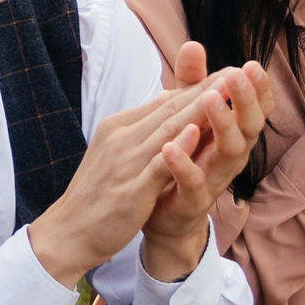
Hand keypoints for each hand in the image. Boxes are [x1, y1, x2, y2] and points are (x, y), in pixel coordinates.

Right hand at [27, 57, 249, 287]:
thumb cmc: (95, 194)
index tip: (227, 74)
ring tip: (226, 90)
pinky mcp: (131, 191)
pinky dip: (177, 148)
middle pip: (169, 110)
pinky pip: (158, 165)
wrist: (67, 233)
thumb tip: (165, 106)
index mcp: (118, 128)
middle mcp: (121, 139)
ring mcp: (125, 164)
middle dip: (205, 89)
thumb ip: (140, 130)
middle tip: (237, 72)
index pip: (164, 103)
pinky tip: (197, 134)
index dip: (197, 87)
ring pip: (167, 131)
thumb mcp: (115, 153)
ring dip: (198, 109)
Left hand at [140, 56, 273, 276]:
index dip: (259, 89)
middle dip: (246, 99)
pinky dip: (184, 164)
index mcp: (234, 133)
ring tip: (209, 99)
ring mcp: (215, 178)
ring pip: (230, 152)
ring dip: (222, 123)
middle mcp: (231, 155)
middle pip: (250, 126)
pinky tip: (171, 147)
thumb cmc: (182, 157)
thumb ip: (190, 83)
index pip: (256, 108)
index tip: (253, 64)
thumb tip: (193, 43)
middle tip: (239, 74)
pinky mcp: (192, 200)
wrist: (160, 213)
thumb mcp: (186, 115)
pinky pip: (192, 182)